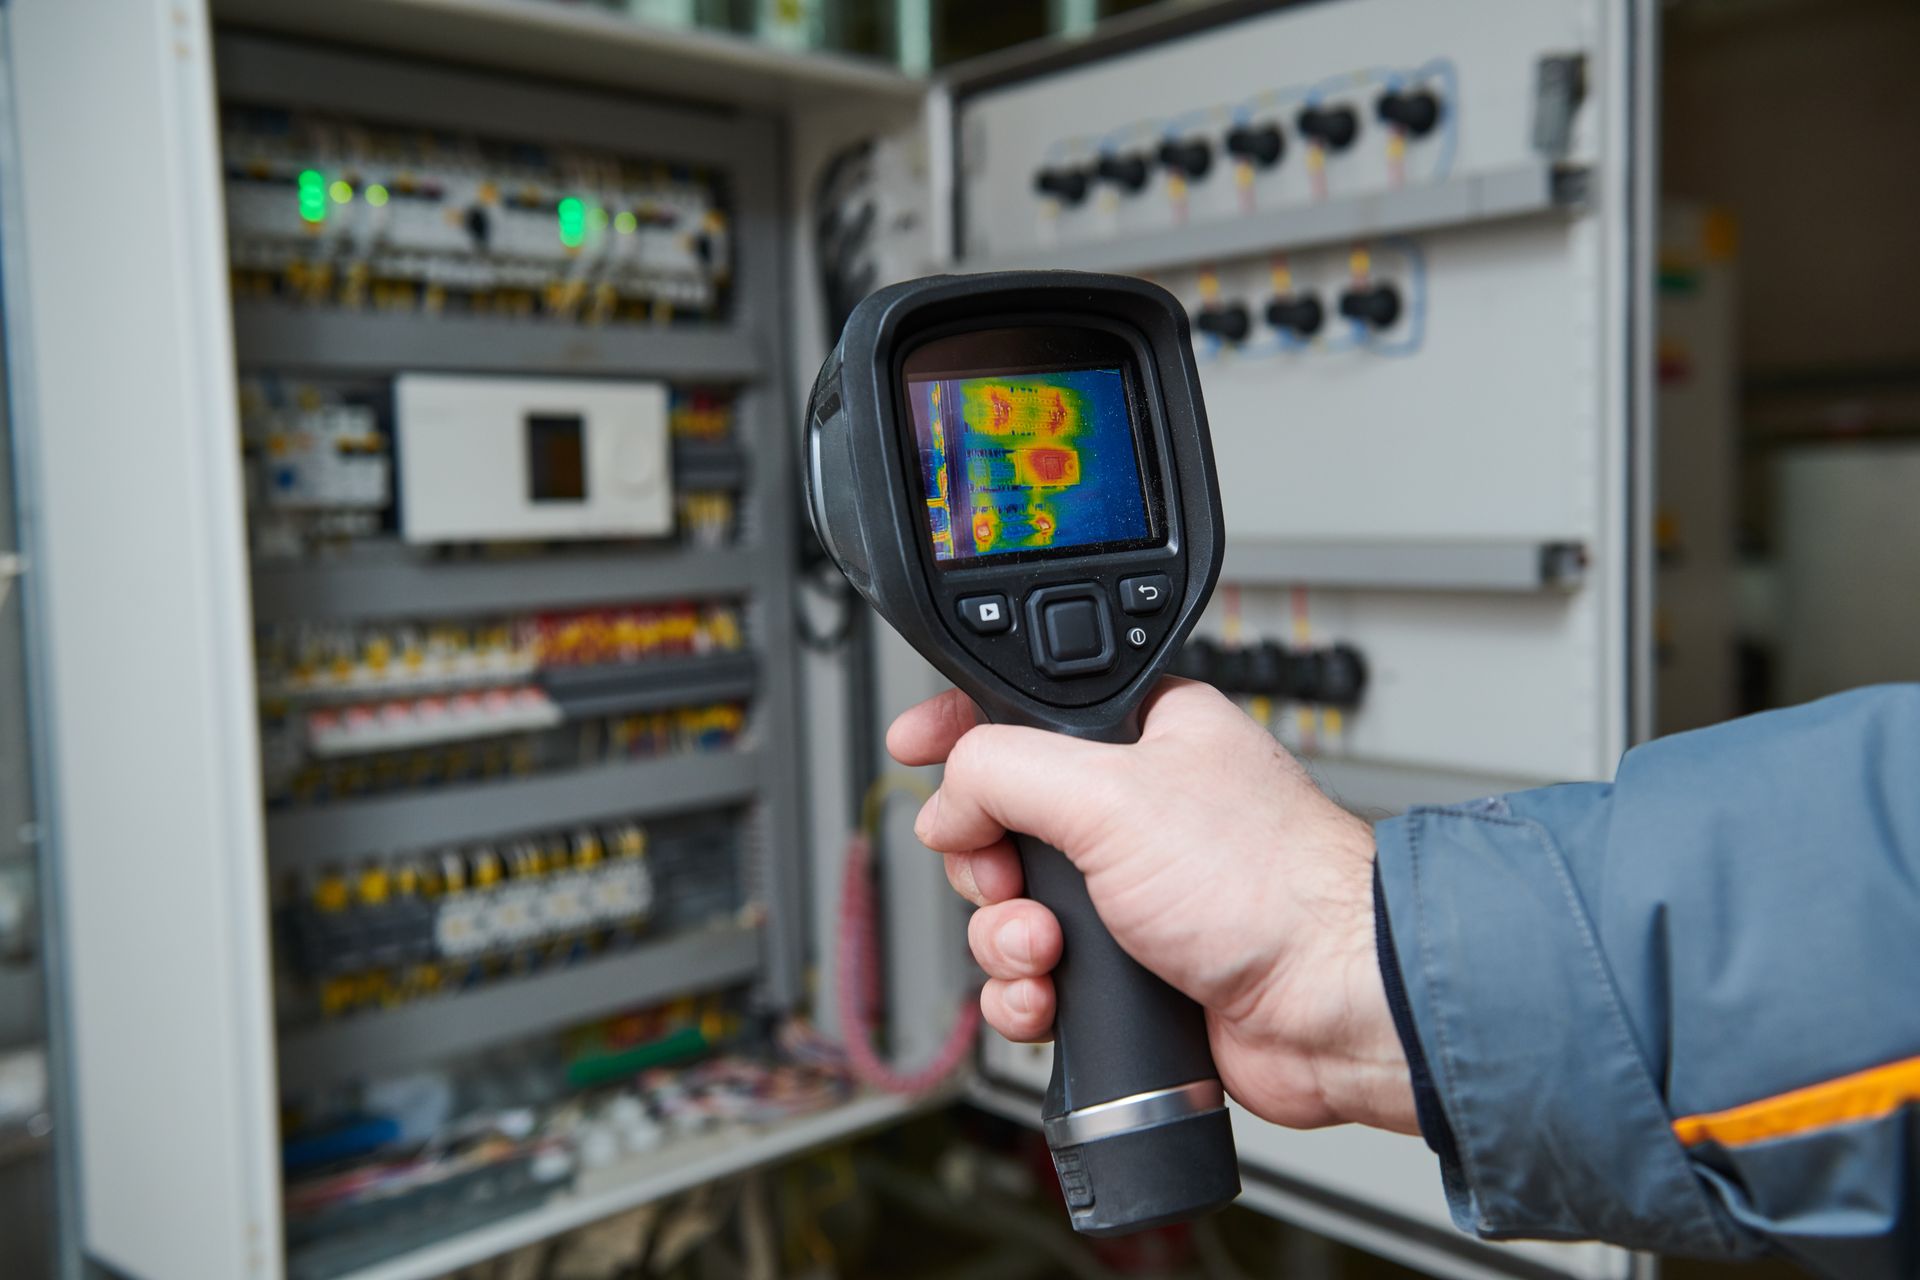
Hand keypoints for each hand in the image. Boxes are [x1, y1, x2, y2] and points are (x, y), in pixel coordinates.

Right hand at [888, 678, 1416, 1133]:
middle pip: (997, 821)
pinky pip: (1036, 976)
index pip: (1022, 711)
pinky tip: (1051, 998)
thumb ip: (1002, 770)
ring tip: (1048, 951)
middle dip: (985, 864)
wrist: (1332, 1008)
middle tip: (1010, 878)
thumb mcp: (1111, 794)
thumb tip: (945, 795)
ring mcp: (1130, 893)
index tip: (915, 748)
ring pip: (1009, 906)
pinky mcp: (1127, 968)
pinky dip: (1027, 992)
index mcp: (1142, 733)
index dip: (959, 729)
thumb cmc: (1272, 887)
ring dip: (1006, 938)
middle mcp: (1134, 808)